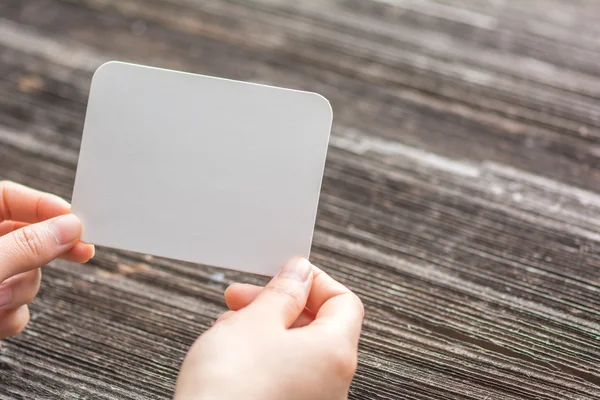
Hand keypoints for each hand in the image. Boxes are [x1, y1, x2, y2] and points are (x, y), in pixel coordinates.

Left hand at [0, 181, 94, 337]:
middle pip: (25, 236)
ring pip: (24, 275)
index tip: (76, 220)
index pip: (9, 197)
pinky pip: (14, 306)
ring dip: (21, 292)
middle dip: (47, 253)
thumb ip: (25, 247)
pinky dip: (11, 316)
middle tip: (83, 253)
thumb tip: (69, 229)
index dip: (44, 206)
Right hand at [175, 257, 363, 399]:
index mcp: (335, 353)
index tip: (283, 273)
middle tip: (242, 296)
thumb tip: (298, 273)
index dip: (313, 281)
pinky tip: (231, 354)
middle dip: (279, 304)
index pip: (344, 301)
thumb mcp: (254, 322)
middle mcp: (333, 382)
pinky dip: (262, 357)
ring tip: (228, 326)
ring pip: (296, 351)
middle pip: (318, 326)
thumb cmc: (231, 389)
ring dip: (265, 329)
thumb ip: (282, 291)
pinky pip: (284, 375)